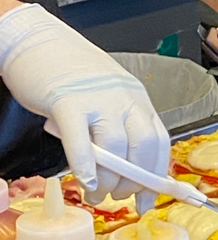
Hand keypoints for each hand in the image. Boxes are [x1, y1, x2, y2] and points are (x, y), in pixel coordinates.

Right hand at [0, 4, 168, 212]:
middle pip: (143, 148)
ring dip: (108, 180)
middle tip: (118, 196)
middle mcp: (125, 98)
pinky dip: (85, 165)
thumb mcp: (107, 100)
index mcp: (138, 99)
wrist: (35, 40)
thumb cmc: (71, 74)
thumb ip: (119, 131)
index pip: (160, 142)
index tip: (149, 199)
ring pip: (115, 148)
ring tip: (96, 192)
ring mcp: (98, 98)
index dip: (157, 176)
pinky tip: (84, 181)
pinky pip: (80, 140)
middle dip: (134, 182)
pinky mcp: (67, 100)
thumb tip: (126, 175)